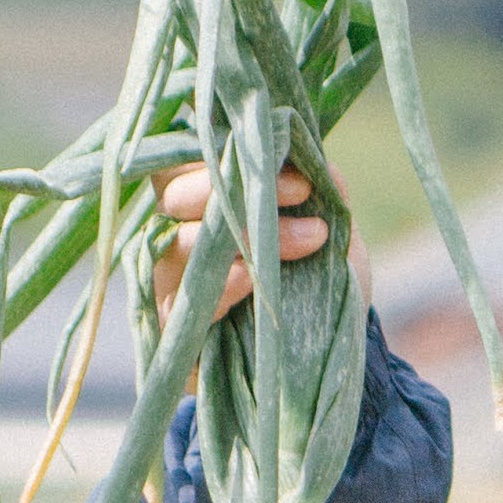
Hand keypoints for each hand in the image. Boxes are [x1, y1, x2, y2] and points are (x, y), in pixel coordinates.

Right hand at [149, 165, 328, 322]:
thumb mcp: (332, 231)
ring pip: (178, 245)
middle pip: (174, 197)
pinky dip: (219, 286)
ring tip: (309, 238)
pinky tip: (253, 276)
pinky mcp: (176, 330)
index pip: (183, 161)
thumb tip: (320, 162)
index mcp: (200, 202)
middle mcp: (175, 236)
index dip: (228, 152)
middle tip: (302, 191)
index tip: (296, 168)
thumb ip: (323, 193)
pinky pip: (178, 304)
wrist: (327, 349)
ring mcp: (170, 283)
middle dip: (236, 187)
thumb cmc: (317, 278)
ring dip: (246, 236)